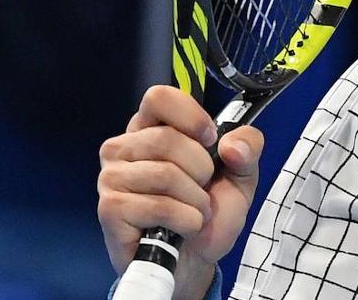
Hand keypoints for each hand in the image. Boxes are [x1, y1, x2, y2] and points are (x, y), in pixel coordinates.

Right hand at [98, 86, 263, 299]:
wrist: (195, 260)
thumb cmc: (208, 211)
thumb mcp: (241, 174)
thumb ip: (247, 147)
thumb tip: (231, 145)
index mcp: (151, 128)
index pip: (158, 97)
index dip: (190, 116)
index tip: (210, 140)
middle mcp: (123, 147)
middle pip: (167, 139)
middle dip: (201, 170)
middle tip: (202, 190)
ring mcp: (111, 177)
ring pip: (165, 174)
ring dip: (196, 201)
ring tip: (194, 212)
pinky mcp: (109, 209)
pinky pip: (158, 206)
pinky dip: (185, 220)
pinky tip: (182, 228)